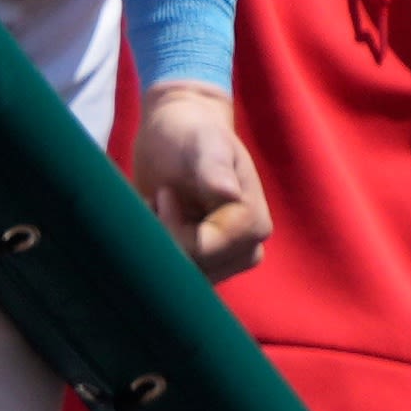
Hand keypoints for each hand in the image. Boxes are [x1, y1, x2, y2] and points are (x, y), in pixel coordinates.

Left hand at [131, 82, 270, 279]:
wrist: (179, 134)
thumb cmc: (190, 133)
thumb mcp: (201, 143)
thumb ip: (213, 168)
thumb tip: (230, 193)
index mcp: (253, 222)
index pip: (204, 251)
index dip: (172, 229)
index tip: (163, 194)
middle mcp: (247, 247)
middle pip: (195, 270)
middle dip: (166, 239)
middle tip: (159, 199)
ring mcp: (227, 259)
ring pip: (184, 278)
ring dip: (161, 245)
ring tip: (158, 208)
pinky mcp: (206, 263)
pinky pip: (177, 276)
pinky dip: (159, 252)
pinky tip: (157, 223)